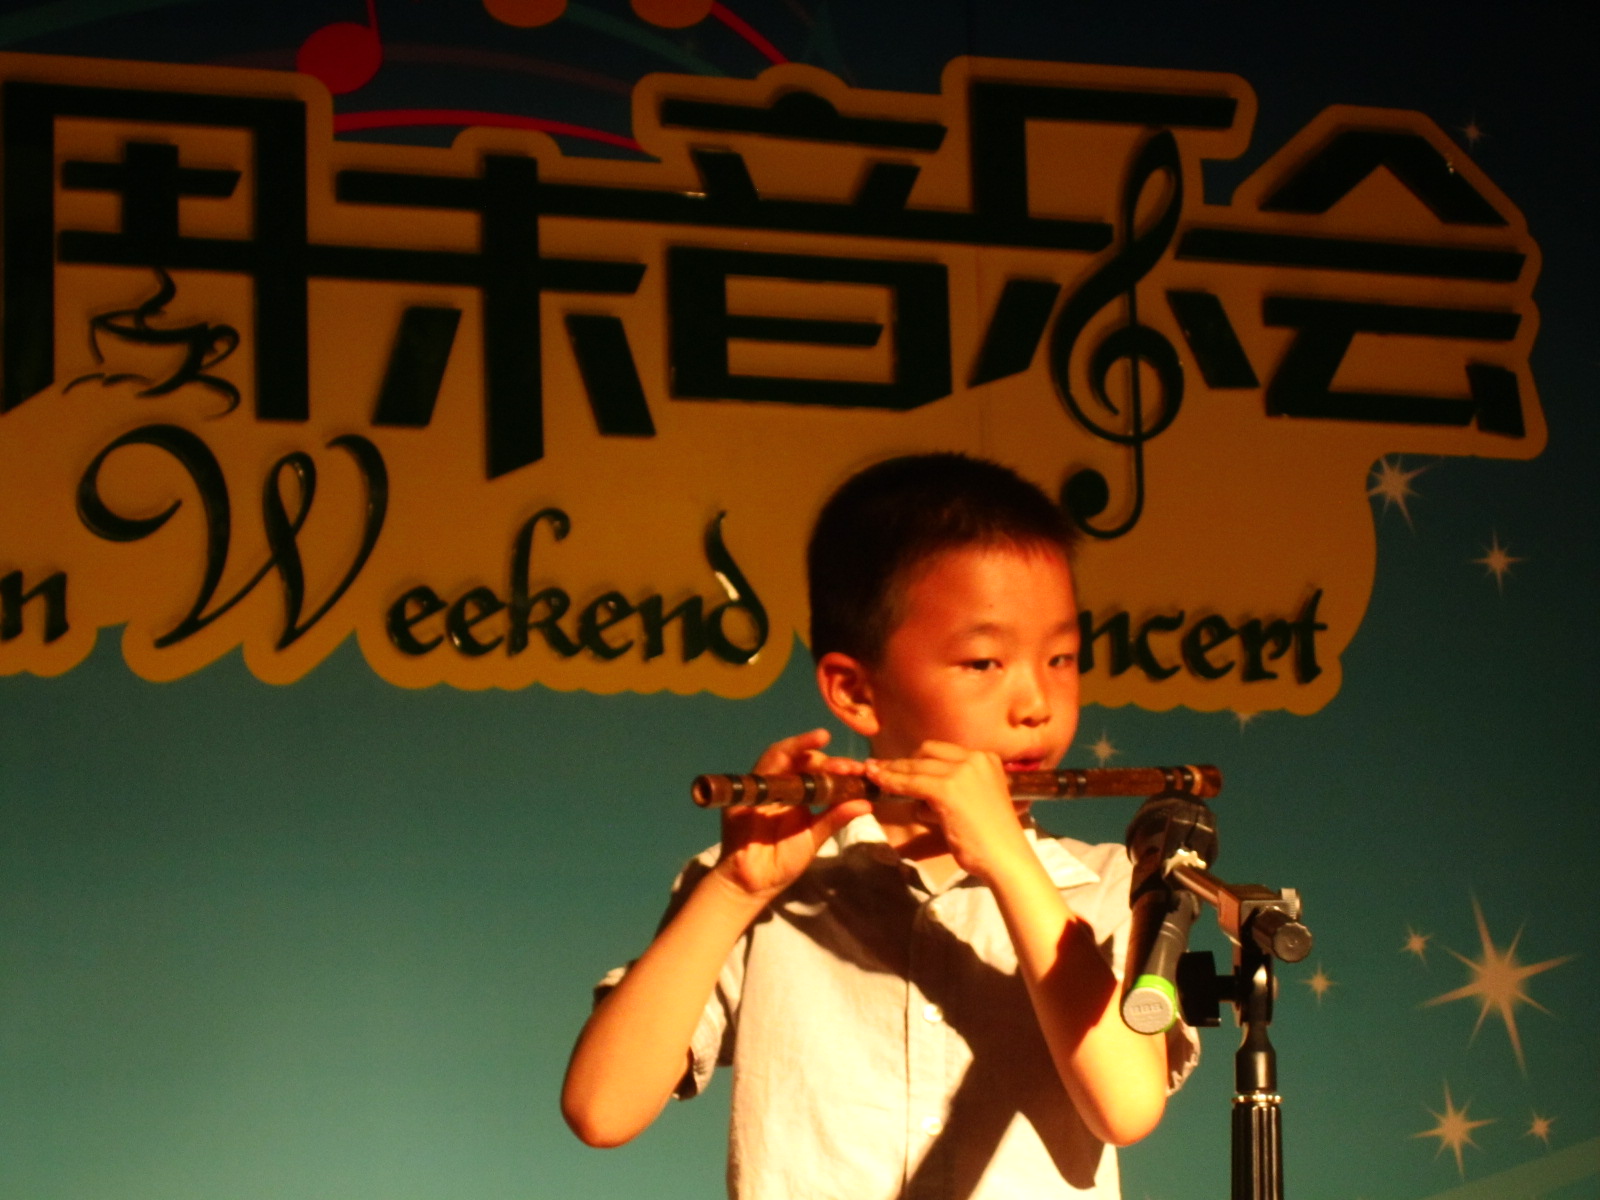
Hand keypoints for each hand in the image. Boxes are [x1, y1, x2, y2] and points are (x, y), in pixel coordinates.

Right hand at [712, 729, 871, 900]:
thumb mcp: (814, 838)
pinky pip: (760, 770)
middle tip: (848, 766)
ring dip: (800, 746)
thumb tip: (867, 803)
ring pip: (780, 756)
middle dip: (826, 759)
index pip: (820, 772)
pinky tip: (793, 753)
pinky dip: (777, 759)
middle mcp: (782, 785)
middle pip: (803, 760)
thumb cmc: (783, 861)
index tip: (861, 770)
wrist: (754, 883)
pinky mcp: (745, 792)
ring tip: (822, 738)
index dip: (840, 768)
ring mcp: (763, 786)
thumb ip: (835, 818)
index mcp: (800, 794)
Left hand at [864, 741, 1032, 883]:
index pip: (943, 750)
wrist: (1005, 857)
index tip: (901, 763)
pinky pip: (911, 783)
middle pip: (927, 752)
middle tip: (882, 769)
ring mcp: (962, 772)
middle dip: (903, 761)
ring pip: (916, 767)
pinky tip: (879, 783)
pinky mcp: (947, 789)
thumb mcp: (979, 798)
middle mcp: (975, 758)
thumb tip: (920, 787)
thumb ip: (957, 786)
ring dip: (893, 772)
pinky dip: (892, 783)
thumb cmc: (992, 837)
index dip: (918, 757)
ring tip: (874, 775)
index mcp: (986, 758)